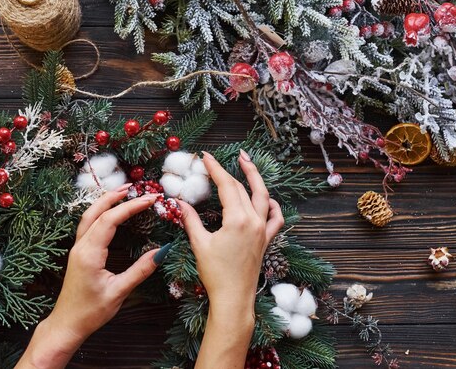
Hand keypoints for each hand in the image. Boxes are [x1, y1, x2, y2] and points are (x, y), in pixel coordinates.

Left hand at [16, 186, 161, 368]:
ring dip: (106, 201)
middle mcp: (81, 246)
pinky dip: (101, 212)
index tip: (150, 199)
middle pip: (96, 211)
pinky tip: (111, 211)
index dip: (131, 206)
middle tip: (136, 187)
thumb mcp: (119, 292)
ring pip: (89, 216)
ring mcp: (78, 248)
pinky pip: (88, 224)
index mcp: (89, 253)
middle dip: (116, 196)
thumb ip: (140, 270)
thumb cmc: (91, 312)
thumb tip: (162, 251)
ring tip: (124, 191)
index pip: (110, 220)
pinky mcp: (79, 253)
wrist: (66, 324)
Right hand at [178, 150, 284, 368]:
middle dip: (229, 171)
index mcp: (237, 219)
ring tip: (247, 162)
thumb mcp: (199, 244)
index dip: (215, 169)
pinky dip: (273, 205)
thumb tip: (180, 202)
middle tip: (217, 158)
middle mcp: (254, 221)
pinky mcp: (266, 240)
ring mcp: (263, 230)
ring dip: (255, 178)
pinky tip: (268, 199)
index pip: (226, 185)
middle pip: (242, 188)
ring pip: (262, 196)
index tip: (205, 157)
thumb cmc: (215, 274)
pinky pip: (275, 218)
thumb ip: (190, 220)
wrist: (234, 298)